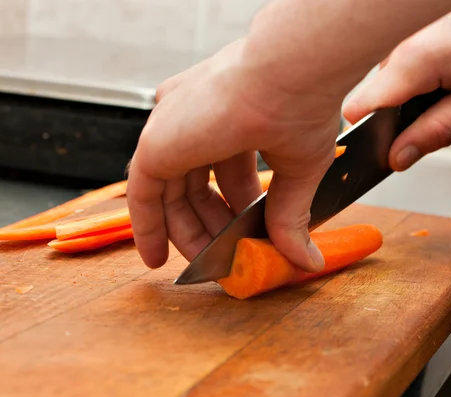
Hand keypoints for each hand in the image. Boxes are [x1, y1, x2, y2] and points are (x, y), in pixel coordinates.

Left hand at [126, 39, 342, 271]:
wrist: (290, 73)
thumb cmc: (302, 104)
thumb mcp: (299, 170)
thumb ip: (290, 215)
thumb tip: (307, 259)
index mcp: (228, 116)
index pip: (225, 174)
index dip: (235, 211)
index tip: (245, 239)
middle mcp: (194, 118)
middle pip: (195, 187)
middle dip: (213, 228)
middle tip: (228, 260)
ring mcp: (171, 129)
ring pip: (169, 194)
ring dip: (187, 235)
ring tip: (207, 268)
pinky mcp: (155, 145)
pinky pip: (143, 196)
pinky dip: (149, 228)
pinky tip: (156, 259)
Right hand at [343, 0, 450, 170]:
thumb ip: (437, 131)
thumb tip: (397, 157)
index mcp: (412, 64)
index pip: (357, 111)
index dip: (367, 138)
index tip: (387, 151)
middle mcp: (396, 53)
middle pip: (371, 107)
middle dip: (396, 126)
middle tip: (439, 119)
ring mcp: (398, 48)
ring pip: (384, 96)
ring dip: (410, 109)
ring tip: (449, 96)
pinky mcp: (404, 47)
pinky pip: (396, 83)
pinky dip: (416, 94)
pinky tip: (444, 85)